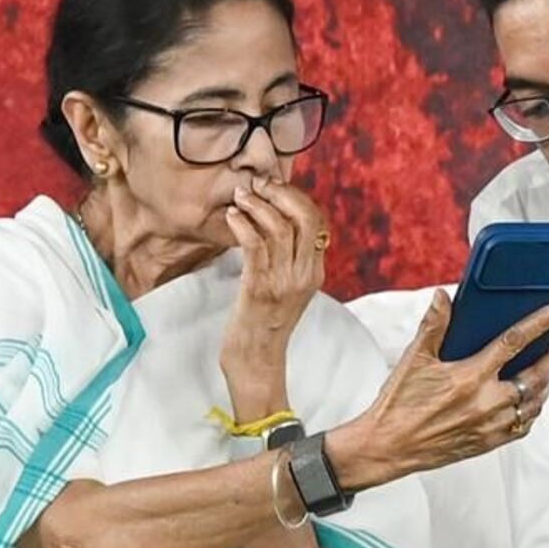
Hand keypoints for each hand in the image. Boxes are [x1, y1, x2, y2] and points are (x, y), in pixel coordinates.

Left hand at [220, 177, 328, 411]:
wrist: (256, 362)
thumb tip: (272, 220)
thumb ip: (286, 258)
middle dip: (280, 193)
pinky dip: (243, 225)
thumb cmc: (262, 323)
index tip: (271, 186)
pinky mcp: (261, 289)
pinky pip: (256, 245)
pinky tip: (232, 217)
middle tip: (257, 185)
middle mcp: (305, 275)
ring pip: (280, 227)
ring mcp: (285, 282)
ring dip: (257, 206)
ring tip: (239, 198)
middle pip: (305, 217)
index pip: (316, 220)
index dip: (295, 196)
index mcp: (315, 272)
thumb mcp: (284, 288)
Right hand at [327, 290, 548, 489]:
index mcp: (470, 377)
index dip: (540, 323)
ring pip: (534, 404)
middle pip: (535, 376)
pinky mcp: (487, 443)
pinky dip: (531, 412)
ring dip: (543, 386)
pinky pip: (522, 427)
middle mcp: (486, 402)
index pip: (514, 341)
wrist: (387, 446)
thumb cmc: (399, 405)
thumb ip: (433, 325)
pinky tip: (526, 403)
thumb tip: (442, 298)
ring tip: (541, 373)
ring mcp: (489, 425)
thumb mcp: (414, 359)